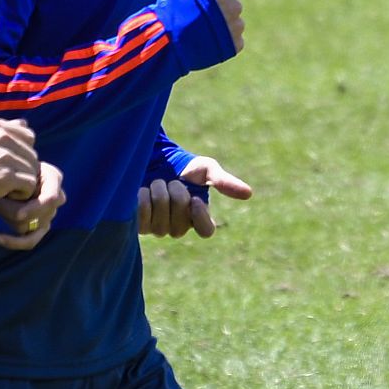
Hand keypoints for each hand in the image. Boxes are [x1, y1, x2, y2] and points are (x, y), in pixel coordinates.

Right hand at [0, 117, 38, 203]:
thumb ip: (3, 130)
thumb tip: (25, 123)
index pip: (29, 136)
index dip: (22, 152)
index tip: (9, 162)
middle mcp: (1, 137)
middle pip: (33, 154)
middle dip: (23, 168)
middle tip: (6, 178)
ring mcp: (4, 156)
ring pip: (33, 170)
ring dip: (23, 181)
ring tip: (5, 186)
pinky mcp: (6, 176)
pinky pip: (30, 184)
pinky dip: (22, 193)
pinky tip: (7, 194)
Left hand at [0, 161, 65, 250]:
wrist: (0, 174)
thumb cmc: (5, 171)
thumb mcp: (8, 177)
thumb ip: (16, 193)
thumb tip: (20, 215)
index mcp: (53, 177)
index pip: (52, 199)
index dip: (36, 208)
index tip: (18, 215)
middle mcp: (56, 195)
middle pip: (44, 215)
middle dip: (22, 213)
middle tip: (0, 204)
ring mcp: (49, 212)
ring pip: (34, 227)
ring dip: (14, 220)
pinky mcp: (39, 226)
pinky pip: (30, 240)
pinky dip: (15, 242)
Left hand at [136, 156, 251, 238]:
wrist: (154, 158)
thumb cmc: (183, 165)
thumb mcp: (206, 168)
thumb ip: (224, 181)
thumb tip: (249, 193)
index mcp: (198, 216)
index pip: (206, 231)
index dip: (200, 218)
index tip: (195, 199)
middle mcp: (179, 226)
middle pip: (179, 226)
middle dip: (175, 197)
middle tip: (172, 181)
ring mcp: (158, 228)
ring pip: (160, 224)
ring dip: (159, 196)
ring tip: (157, 183)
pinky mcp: (139, 225)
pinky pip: (142, 221)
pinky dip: (143, 201)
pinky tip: (142, 190)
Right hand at [161, 0, 243, 52]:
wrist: (164, 45)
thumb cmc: (166, 9)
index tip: (193, 0)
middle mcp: (233, 5)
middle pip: (228, 2)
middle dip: (216, 8)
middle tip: (194, 17)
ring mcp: (236, 26)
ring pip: (232, 21)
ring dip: (221, 24)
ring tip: (199, 31)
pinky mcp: (236, 44)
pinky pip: (234, 39)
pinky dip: (224, 41)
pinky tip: (207, 42)